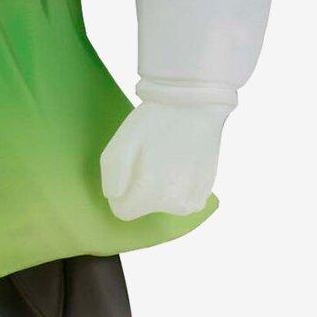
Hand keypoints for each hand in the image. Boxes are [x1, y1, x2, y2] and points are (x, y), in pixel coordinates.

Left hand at [99, 99, 232, 220]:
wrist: (195, 103)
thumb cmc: (154, 121)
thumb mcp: (121, 143)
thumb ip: (111, 177)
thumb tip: (114, 197)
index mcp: (151, 192)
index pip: (123, 212)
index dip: (120, 192)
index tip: (127, 171)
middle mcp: (174, 203)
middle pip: (144, 208)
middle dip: (141, 189)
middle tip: (149, 158)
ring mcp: (194, 199)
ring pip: (164, 206)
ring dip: (161, 188)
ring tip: (166, 158)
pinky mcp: (206, 191)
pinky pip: (184, 200)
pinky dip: (180, 187)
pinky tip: (182, 163)